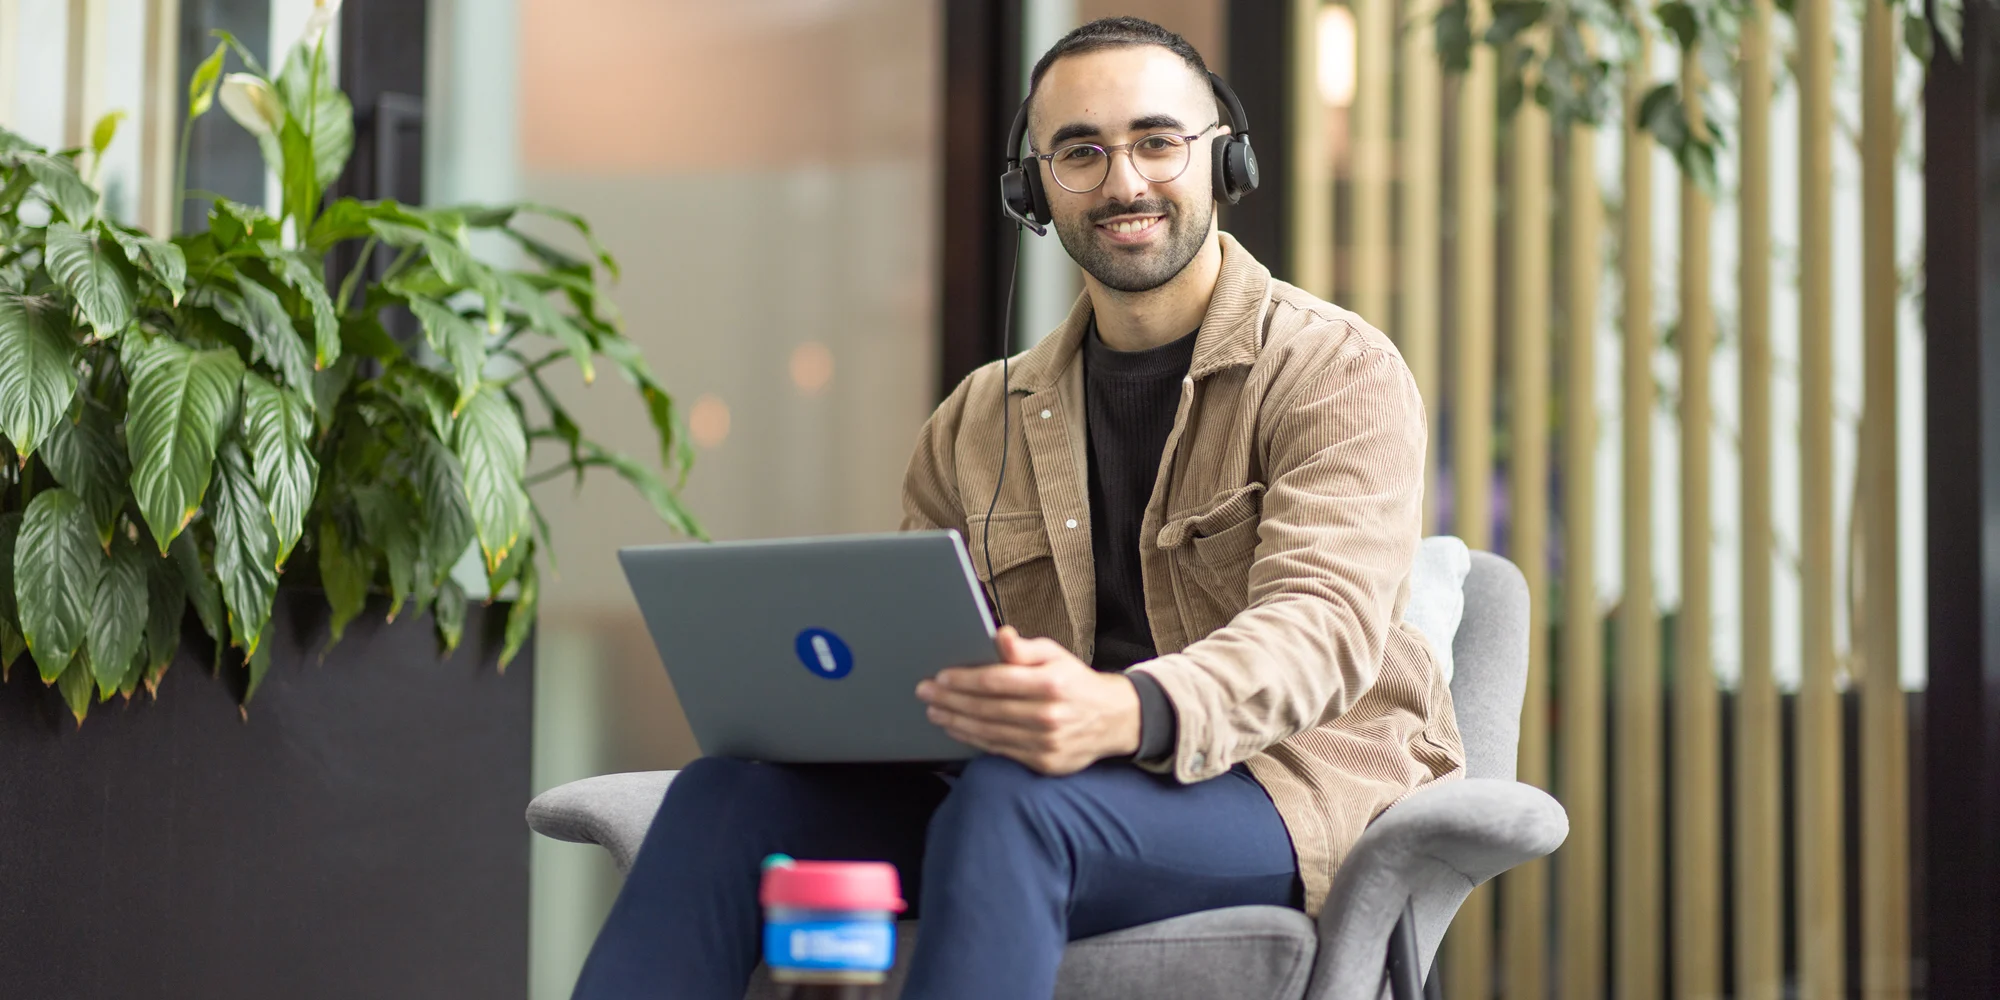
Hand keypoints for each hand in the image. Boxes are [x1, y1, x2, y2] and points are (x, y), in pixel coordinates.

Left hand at [915, 626, 1140, 775]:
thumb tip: (1000, 635)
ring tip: (935, 713)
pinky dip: (975, 740)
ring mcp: (1046, 743)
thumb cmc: (1075, 682)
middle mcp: (1048, 715)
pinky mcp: (1044, 762)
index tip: (940, 677)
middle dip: (950, 701)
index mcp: (1050, 684)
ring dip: (956, 722)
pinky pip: (1000, 750)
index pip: (995, 681)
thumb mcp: (1055, 655)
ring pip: (989, 733)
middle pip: (986, 709)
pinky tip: (958, 730)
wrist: (1113, 719)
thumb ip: (1024, 649)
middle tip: (926, 694)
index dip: (963, 680)